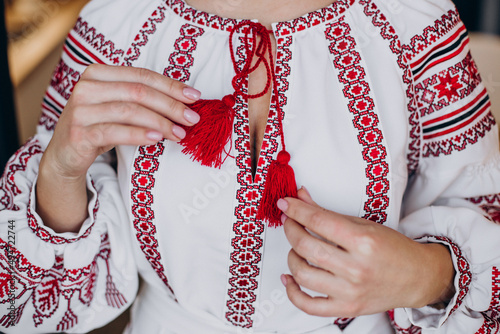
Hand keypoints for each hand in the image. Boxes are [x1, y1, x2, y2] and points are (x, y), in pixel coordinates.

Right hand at [36, 64, 201, 232]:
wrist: (66, 155)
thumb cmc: (100, 127)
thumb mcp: (119, 108)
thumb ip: (143, 100)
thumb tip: (186, 102)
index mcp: (98, 73)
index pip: (141, 76)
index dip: (170, 86)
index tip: (195, 97)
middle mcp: (86, 87)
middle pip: (138, 92)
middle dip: (170, 105)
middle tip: (192, 118)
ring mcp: (80, 110)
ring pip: (129, 111)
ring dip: (160, 122)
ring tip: (179, 133)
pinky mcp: (78, 133)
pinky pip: (115, 132)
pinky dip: (139, 135)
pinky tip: (157, 139)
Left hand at [278, 188, 454, 317]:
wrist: (419, 277)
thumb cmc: (394, 249)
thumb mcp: (363, 224)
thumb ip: (329, 213)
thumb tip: (301, 198)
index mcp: (363, 241)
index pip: (318, 221)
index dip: (296, 210)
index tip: (285, 205)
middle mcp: (356, 268)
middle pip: (306, 246)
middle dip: (291, 230)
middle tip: (290, 222)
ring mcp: (351, 291)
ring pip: (303, 274)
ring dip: (291, 256)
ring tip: (296, 248)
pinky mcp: (347, 308)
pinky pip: (309, 305)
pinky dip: (292, 292)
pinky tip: (289, 278)